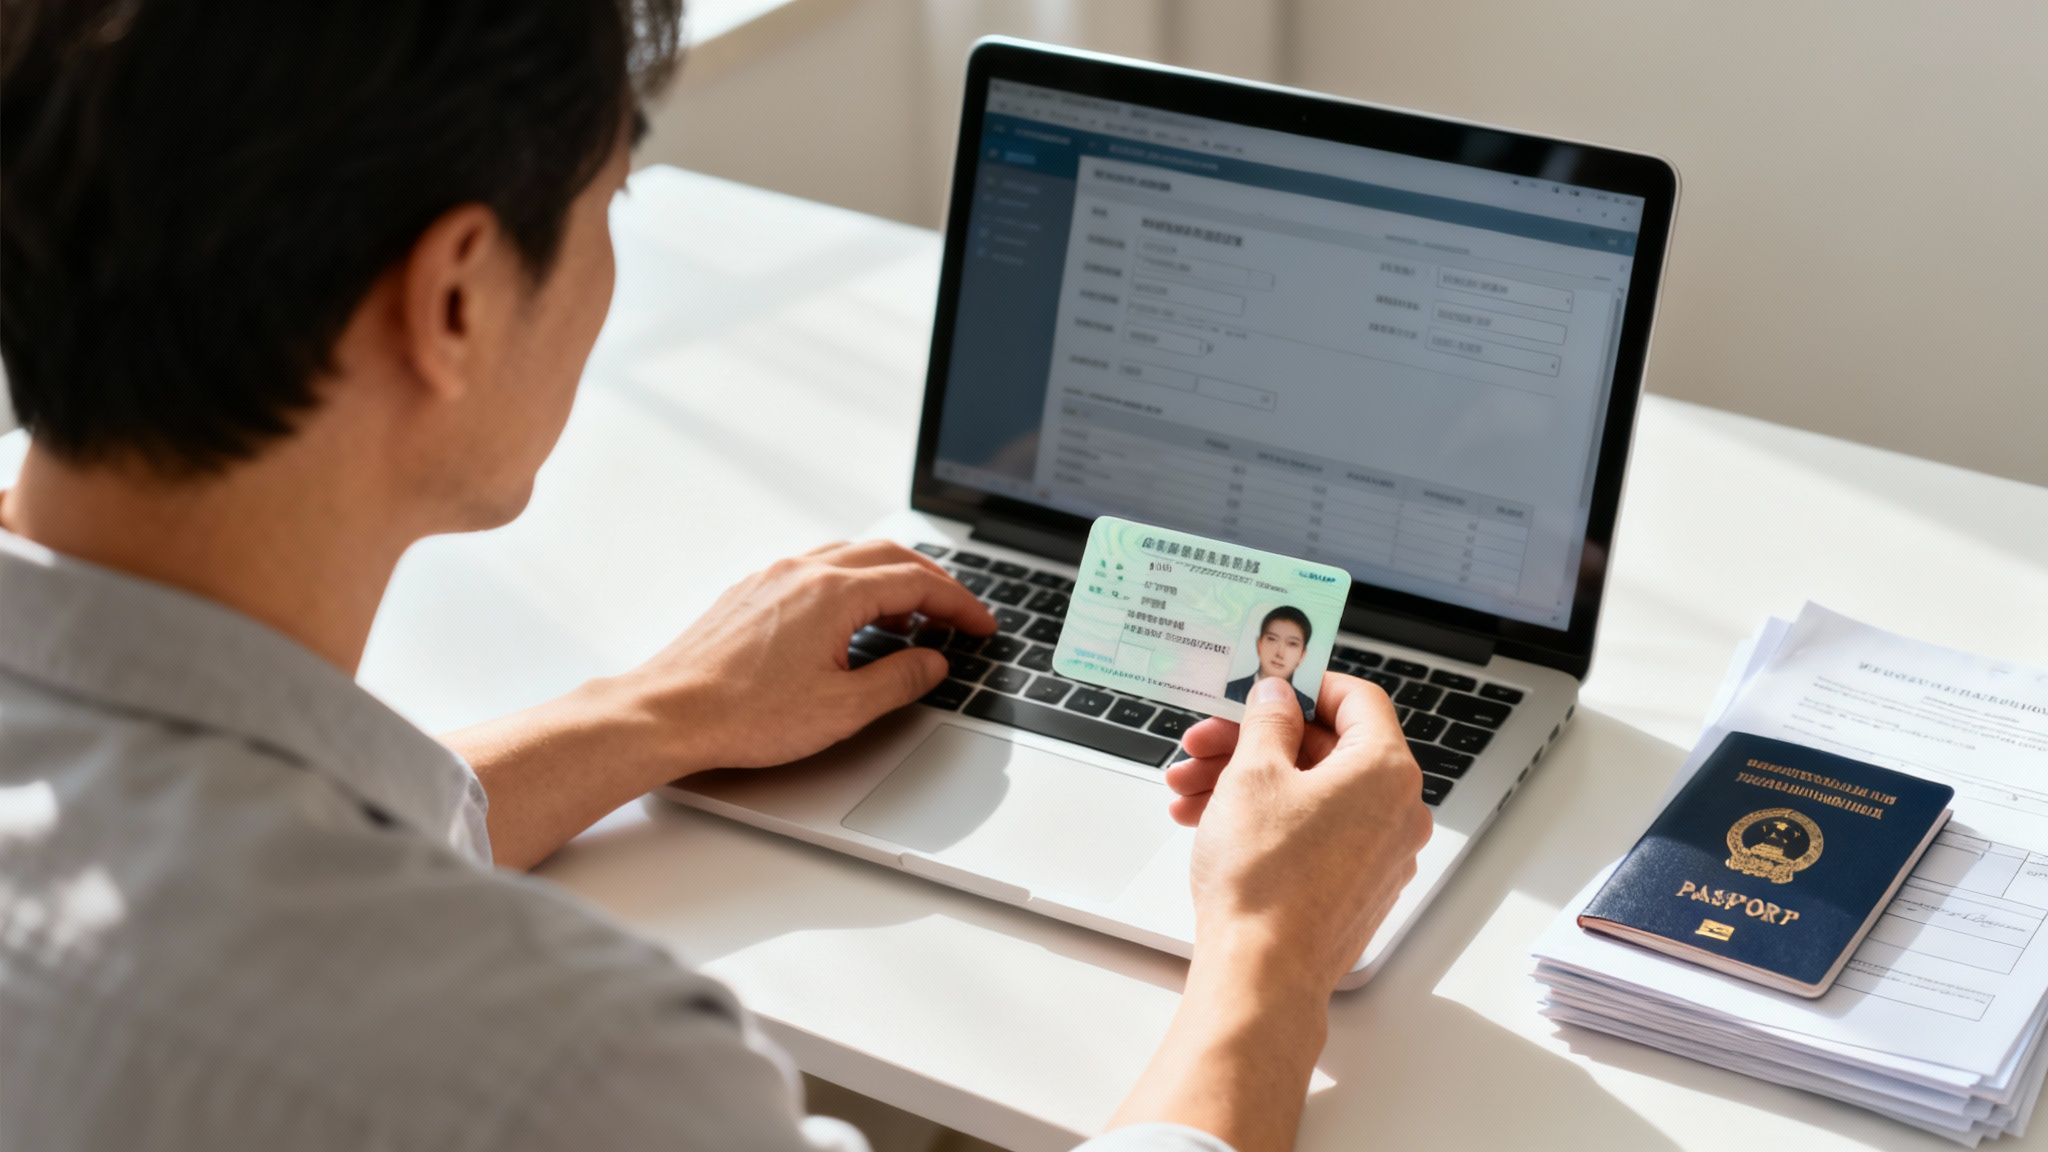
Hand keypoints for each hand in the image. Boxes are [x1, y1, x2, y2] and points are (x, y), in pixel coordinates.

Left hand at [612, 540, 996, 776]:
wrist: (667, 713)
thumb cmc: (743, 714)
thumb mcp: (841, 710)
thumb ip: (899, 680)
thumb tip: (932, 662)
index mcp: (833, 593)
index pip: (917, 582)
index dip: (959, 603)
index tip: (981, 625)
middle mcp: (803, 571)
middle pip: (889, 555)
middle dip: (933, 582)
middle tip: (958, 614)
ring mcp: (773, 576)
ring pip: (850, 556)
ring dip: (891, 580)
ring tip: (910, 620)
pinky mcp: (751, 591)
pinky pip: (817, 569)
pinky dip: (852, 585)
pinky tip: (851, 622)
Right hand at [1166, 673, 1432, 992]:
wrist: (1261, 975)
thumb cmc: (1264, 880)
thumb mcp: (1253, 774)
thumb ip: (1268, 721)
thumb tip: (1278, 698)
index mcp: (1386, 772)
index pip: (1356, 699)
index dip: (1305, 685)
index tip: (1265, 687)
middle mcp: (1397, 813)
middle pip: (1325, 749)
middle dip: (1253, 741)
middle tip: (1203, 742)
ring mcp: (1379, 855)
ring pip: (1310, 793)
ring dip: (1246, 781)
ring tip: (1187, 791)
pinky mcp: (1354, 889)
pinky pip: (1312, 833)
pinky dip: (1266, 819)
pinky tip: (1207, 822)